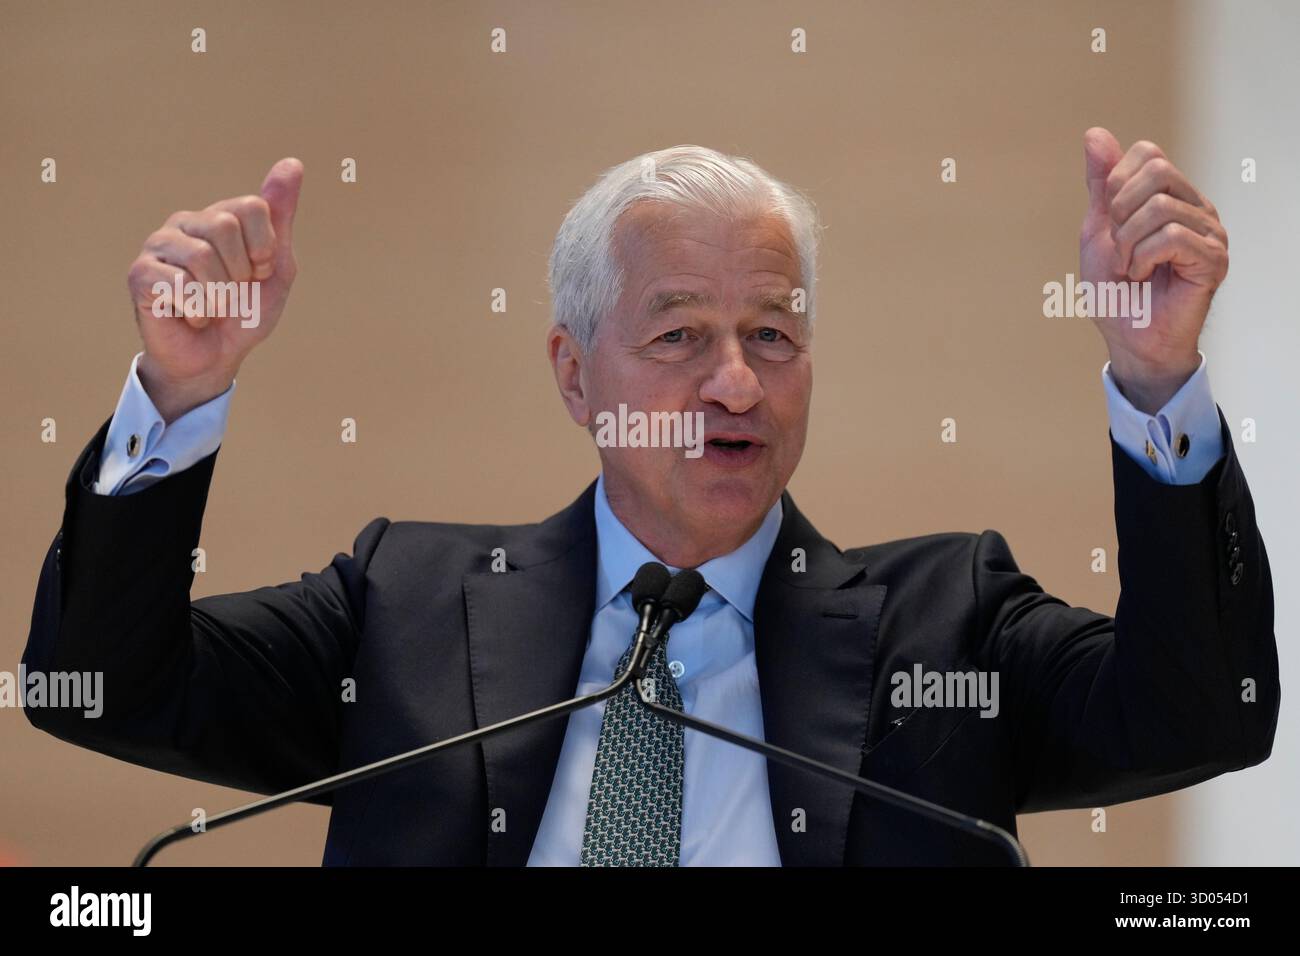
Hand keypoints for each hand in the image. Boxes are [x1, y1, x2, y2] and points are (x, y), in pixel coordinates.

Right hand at [128, 158, 302, 421]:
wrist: (215, 359)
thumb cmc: (245, 313)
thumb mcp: (276, 267)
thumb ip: (280, 217)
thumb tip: (292, 163)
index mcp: (220, 216)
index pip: (253, 207)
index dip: (265, 249)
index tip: (259, 272)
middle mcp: (186, 223)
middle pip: (226, 225)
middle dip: (241, 272)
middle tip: (232, 293)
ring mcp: (159, 246)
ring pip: (202, 256)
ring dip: (221, 296)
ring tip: (213, 307)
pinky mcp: (141, 275)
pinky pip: (179, 283)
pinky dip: (198, 310)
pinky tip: (191, 316)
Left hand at [1080, 128, 1227, 412]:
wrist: (1128, 338)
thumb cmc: (1116, 290)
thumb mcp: (1098, 229)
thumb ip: (1101, 184)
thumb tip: (1095, 134)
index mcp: (1169, 195)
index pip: (1148, 153)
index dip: (1116, 184)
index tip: (1110, 222)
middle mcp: (1194, 206)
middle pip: (1157, 171)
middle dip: (1121, 213)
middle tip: (1119, 248)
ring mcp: (1209, 230)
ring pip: (1161, 207)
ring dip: (1129, 243)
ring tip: (1130, 268)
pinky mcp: (1213, 257)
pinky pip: (1173, 237)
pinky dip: (1145, 258)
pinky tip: (1145, 275)